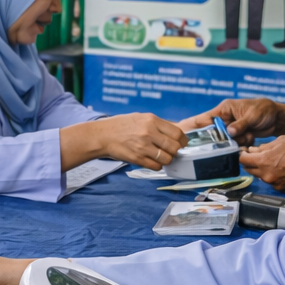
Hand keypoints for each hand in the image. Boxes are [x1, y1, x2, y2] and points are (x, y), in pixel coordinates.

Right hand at [72, 113, 187, 170]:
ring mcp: (143, 146)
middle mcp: (149, 132)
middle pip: (175, 147)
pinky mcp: (137, 158)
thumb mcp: (141, 118)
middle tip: (170, 151)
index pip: (177, 133)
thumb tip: (176, 133)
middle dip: (175, 151)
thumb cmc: (121, 126)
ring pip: (167, 159)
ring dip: (166, 160)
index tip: (181, 143)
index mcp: (152, 120)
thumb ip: (158, 124)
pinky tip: (151, 161)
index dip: (182, 140)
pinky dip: (157, 166)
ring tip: (159, 157)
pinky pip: (156, 166)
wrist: (102, 135)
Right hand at [177, 97, 282, 144]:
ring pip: (226, 140)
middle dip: (224, 138)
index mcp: (225, 109)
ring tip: (248, 134)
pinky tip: (251, 137)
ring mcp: (231, 128)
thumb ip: (240, 124)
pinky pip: (235, 143)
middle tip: (233, 137)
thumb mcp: (252, 116)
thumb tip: (229, 132)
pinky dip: (242, 143)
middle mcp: (225, 118)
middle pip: (215, 132)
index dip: (199, 127)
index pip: (207, 118)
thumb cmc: (264, 110)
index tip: (194, 137)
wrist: (277, 117)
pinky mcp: (238, 135)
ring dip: (236, 141)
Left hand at [240, 134, 284, 191]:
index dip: (241, 153)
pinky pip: (273, 181)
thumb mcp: (282, 140)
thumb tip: (253, 150)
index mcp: (264, 162)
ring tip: (274, 158)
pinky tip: (284, 166)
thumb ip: (264, 147)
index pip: (242, 159)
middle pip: (249, 169)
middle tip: (256, 152)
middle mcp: (267, 176)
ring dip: (262, 167)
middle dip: (250, 160)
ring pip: (261, 175)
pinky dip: (274, 174)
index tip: (243, 149)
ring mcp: (276, 184)